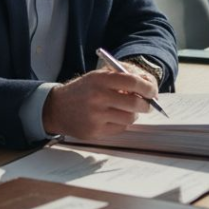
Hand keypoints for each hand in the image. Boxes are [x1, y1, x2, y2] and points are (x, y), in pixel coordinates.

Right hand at [41, 69, 157, 139]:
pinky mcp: (94, 131)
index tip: (152, 91)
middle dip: (145, 104)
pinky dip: (121, 123)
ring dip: (133, 114)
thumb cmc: (83, 90)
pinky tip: (112, 118)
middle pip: (134, 103)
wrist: (57, 108)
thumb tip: (148, 85)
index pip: (132, 81)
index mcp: (99, 79)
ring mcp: (95, 116)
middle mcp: (97, 97)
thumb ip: (121, 78)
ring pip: (129, 118)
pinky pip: (119, 129)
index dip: (147, 87)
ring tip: (125, 110)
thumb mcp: (98, 77)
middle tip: (146, 104)